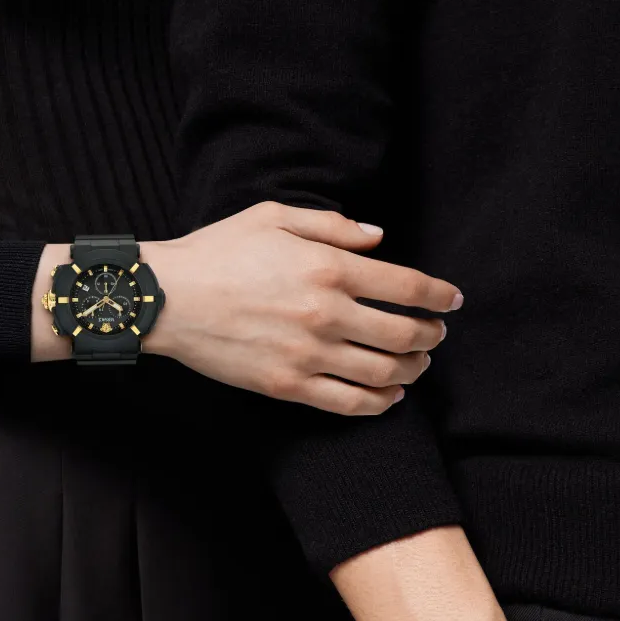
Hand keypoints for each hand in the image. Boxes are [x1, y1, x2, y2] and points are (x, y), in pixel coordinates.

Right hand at [140, 202, 461, 413]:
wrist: (167, 299)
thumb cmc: (217, 252)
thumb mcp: (274, 216)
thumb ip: (333, 225)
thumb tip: (379, 240)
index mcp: (328, 267)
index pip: (406, 285)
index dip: (439, 295)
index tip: (452, 300)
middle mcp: (326, 313)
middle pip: (404, 334)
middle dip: (431, 336)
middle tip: (436, 335)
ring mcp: (309, 355)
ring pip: (384, 373)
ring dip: (412, 370)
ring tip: (417, 364)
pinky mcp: (289, 386)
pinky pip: (350, 404)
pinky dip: (380, 403)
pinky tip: (390, 396)